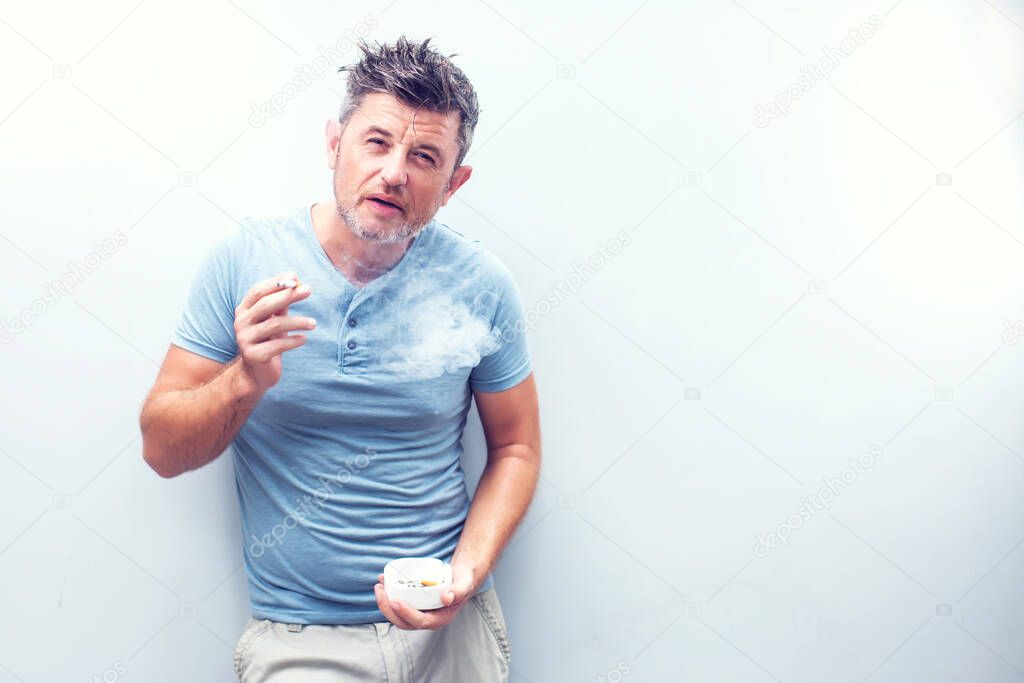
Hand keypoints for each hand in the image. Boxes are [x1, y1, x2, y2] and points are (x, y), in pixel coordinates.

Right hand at [234, 272, 315, 391]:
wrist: (256, 372)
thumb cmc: (268, 340)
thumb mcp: (274, 318)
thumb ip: (281, 301)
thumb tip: (295, 279)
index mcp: (244, 310)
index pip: (257, 291)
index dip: (276, 282)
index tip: (295, 277)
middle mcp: (241, 322)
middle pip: (265, 305)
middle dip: (288, 295)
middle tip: (308, 290)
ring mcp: (245, 339)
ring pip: (274, 325)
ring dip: (297, 322)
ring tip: (313, 323)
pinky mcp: (254, 356)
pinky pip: (277, 345)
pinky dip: (293, 341)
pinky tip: (304, 339)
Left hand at [374, 562, 476, 629]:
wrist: (461, 578)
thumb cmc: (463, 581)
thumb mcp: (464, 583)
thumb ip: (458, 590)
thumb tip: (446, 598)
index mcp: (440, 619)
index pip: (419, 621)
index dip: (405, 613)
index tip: (394, 601)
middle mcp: (428, 619)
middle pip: (403, 621)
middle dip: (387, 608)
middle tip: (380, 590)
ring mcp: (419, 613)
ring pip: (397, 615)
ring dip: (384, 603)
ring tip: (379, 585)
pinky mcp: (414, 605)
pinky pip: (398, 605)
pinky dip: (389, 595)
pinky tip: (384, 582)